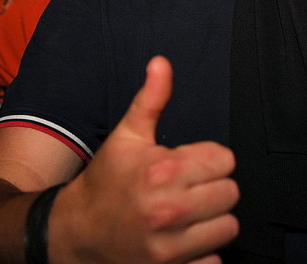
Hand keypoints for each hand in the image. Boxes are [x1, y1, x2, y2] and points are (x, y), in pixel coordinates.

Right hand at [52, 56, 239, 262]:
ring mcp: (170, 248)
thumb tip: (161, 62)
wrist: (75, 232)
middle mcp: (169, 209)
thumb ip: (151, 98)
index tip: (191, 164)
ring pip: (228, 226)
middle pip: (231, 192)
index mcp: (163, 170)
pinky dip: (204, 253)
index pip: (225, 160)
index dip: (210, 160)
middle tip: (190, 188)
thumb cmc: (105, 180)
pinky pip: (214, 262)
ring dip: (213, 220)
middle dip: (213, 187)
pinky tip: (184, 240)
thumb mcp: (127, 135)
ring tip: (189, 213)